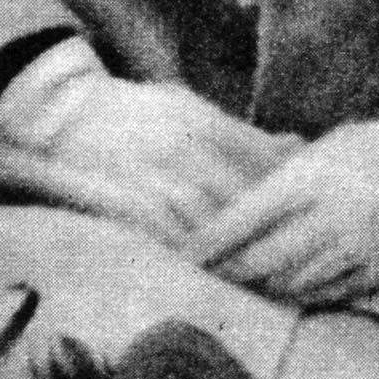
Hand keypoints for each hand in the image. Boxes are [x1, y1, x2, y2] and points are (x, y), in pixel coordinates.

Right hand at [0, 48, 293, 254]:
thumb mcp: (189, 105)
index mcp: (202, 121)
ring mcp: (156, 181)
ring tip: (275, 272)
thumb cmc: (135, 112)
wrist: (63, 115)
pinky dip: (200, 257)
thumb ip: (241, 131)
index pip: (263, 160)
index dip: (293, 188)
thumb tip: (297, 144)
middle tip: (306, 250)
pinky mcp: (132, 208)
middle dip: (275, 224)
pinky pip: (175, 240)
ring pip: (213, 223)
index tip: (316, 210)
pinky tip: (221, 274)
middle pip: (245, 196)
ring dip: (242, 248)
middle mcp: (183, 151)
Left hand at [194, 97, 378, 307]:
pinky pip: (323, 294)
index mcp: (307, 179)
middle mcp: (327, 215)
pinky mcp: (373, 269)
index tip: (184, 257)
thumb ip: (275, 178)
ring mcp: (352, 246)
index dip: (208, 244)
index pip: (242, 220)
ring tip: (238, 288)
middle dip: (226, 274)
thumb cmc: (365, 152)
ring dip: (259, 288)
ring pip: (288, 284)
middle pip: (260, 260)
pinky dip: (296, 295)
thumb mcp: (317, 151)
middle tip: (204, 280)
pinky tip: (282, 291)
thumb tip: (225, 205)